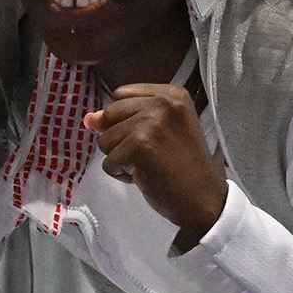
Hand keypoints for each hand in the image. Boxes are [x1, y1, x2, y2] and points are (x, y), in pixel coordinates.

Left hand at [85, 85, 229, 243]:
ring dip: (121, 159)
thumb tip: (89, 119)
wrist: (203, 198)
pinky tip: (145, 176)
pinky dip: (121, 174)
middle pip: (109, 115)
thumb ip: (126, 118)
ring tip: (148, 164)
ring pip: (105, 140)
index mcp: (171, 94)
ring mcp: (150, 123)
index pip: (120, 95)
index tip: (148, 136)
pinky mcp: (139, 146)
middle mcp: (162, 103)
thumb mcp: (161, 131)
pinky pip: (108, 162)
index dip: (123, 119)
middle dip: (119, 140)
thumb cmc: (182, 166)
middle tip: (150, 154)